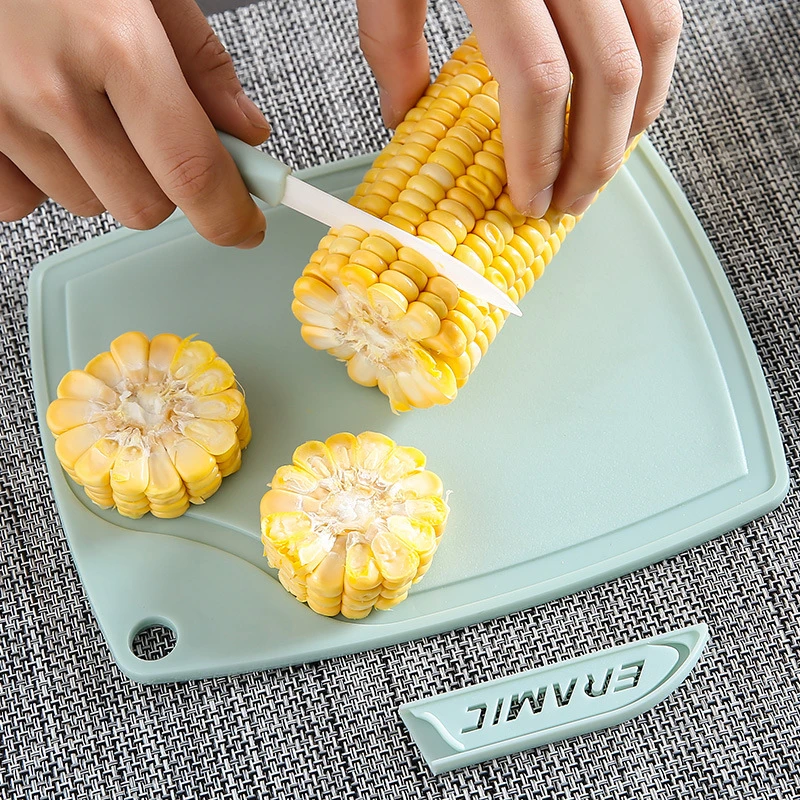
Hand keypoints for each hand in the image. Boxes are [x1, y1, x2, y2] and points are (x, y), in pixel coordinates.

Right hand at [0, 0, 269, 247]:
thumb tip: (244, 130)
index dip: (229, 214)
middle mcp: (49, 87)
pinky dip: (40, 175)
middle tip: (147, 130)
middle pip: (142, 206)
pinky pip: (22, 201)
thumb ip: (199, 61)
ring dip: (98, 173)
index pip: (192, 172)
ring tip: (75, 102)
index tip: (244, 226)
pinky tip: (36, 122)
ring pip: (86, 203)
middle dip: (160, 182)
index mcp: (113, 42)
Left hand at [357, 0, 681, 217]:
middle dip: (596, 155)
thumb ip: (392, 47)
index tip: (529, 200)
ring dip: (636, 118)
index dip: (539, 154)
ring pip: (655, 38)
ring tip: (603, 165)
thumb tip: (407, 119)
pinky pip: (663, 3)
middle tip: (570, 202)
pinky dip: (650, 65)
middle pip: (610, 72)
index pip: (538, 81)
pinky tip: (626, 102)